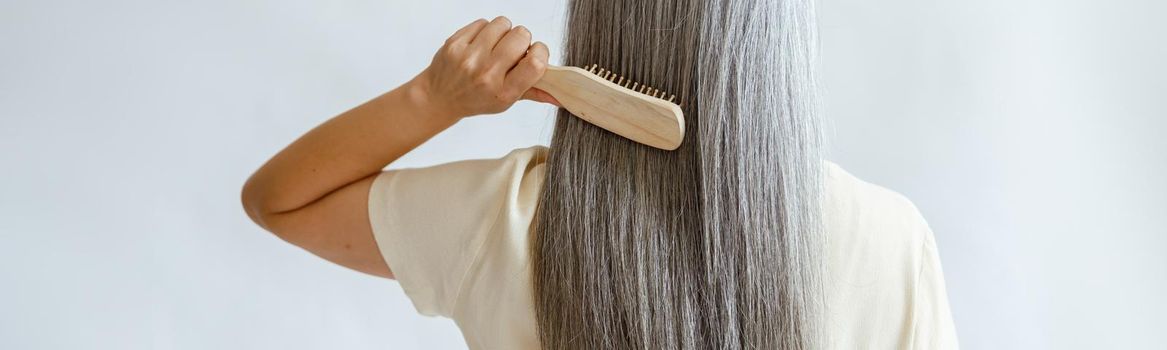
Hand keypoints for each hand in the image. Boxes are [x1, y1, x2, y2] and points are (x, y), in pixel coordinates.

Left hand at [414, 16, 558, 119]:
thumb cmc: (476, 99)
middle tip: (513, 50)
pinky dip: (485, 30)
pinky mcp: (456, 43)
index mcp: (504, 92)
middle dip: (522, 39)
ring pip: (503, 24)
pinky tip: (481, 44)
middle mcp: (487, 75)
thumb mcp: (506, 102)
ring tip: (496, 45)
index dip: (541, 51)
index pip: (536, 63)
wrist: (439, 97)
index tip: (535, 53)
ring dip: (504, 32)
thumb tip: (562, 96)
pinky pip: (483, 22)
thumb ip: (534, 93)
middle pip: (521, 36)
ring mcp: (469, 58)